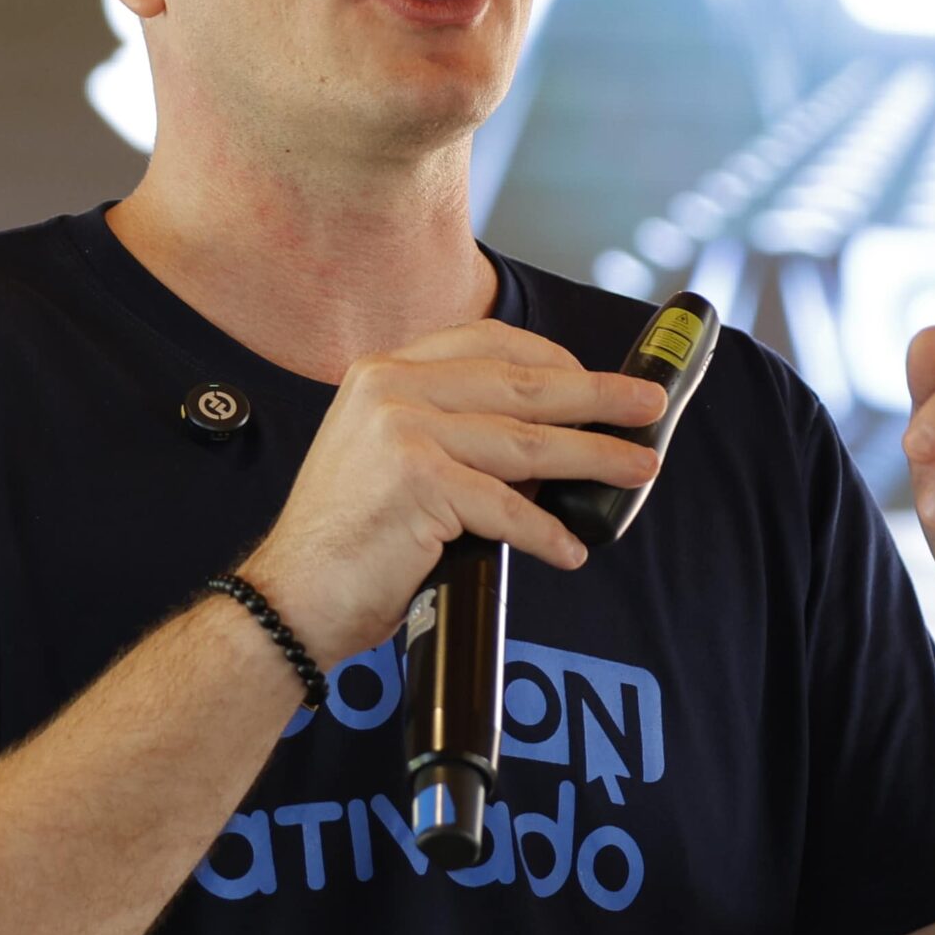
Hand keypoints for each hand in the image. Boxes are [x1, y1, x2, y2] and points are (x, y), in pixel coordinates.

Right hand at [243, 318, 668, 665]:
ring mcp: (403, 432)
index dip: (552, 355)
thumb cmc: (346, 536)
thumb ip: (450, 429)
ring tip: (636, 468)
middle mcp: (391, 388)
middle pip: (521, 385)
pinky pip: (505, 507)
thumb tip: (544, 444)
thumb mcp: (390, 454)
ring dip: (593, 457)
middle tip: (646, 405)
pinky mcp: (417, 483)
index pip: (486, 340)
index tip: (593, 376)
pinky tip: (569, 548)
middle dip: (596, 396)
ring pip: (525, 443)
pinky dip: (544, 532)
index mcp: (384, 370)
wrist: (288, 594)